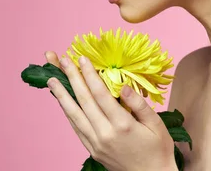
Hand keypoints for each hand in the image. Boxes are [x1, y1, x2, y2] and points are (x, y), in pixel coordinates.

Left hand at [44, 51, 177, 170]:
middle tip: (61, 60)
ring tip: (51, 79)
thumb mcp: (156, 125)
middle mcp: (105, 134)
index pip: (101, 95)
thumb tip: (123, 86)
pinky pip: (77, 128)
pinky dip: (68, 112)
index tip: (82, 59)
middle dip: (72, 78)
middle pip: (84, 101)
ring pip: (74, 115)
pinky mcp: (92, 150)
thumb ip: (139, 105)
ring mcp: (96, 144)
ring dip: (62, 96)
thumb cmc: (159, 149)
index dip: (90, 75)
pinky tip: (63, 102)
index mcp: (123, 126)